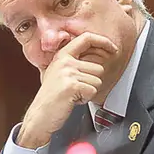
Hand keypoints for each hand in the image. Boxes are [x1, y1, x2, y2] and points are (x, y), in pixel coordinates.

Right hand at [18, 32, 117, 148]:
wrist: (40, 115)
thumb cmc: (52, 98)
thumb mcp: (60, 73)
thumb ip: (75, 62)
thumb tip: (99, 54)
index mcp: (62, 55)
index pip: (86, 38)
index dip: (103, 41)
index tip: (113, 48)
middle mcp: (64, 61)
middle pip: (98, 67)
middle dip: (92, 82)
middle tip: (76, 89)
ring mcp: (67, 72)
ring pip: (97, 80)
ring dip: (89, 91)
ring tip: (73, 94)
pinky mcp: (72, 85)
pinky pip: (93, 91)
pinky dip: (86, 98)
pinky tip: (73, 100)